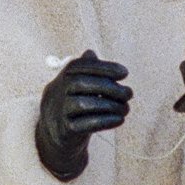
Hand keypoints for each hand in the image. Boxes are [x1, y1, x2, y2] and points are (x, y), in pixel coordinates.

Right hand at [35, 51, 132, 181]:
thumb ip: (86, 69)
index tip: (125, 73)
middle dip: (109, 87)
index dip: (104, 67)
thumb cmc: (73, 102)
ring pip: (83, 104)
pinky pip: (84, 125)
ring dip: (109, 105)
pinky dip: (104, 121)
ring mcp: (59, 111)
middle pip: (81, 83)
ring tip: (126, 108)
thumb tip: (91, 53)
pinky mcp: (64, 130)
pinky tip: (119, 119)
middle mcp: (57, 91)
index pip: (81, 66)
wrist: (55, 132)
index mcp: (63, 76)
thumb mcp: (76, 84)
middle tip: (129, 93)